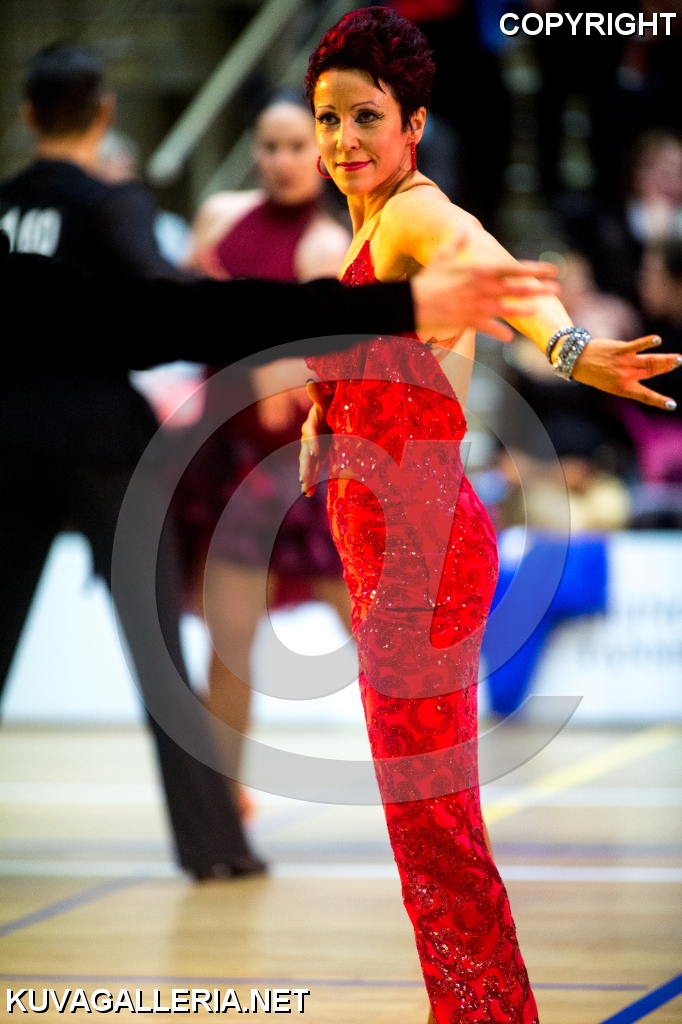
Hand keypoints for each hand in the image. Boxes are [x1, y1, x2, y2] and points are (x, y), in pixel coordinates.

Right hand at [299, 381, 332, 495]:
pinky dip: (311, 478)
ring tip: (305, 491)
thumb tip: (309, 382)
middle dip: (306, 467)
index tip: (317, 453)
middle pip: (306, 453)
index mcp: (312, 423)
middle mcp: (309, 436)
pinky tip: (308, 491)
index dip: (313, 442)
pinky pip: (314, 467)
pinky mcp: (319, 453)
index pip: (311, 433)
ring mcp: (313, 446)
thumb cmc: (332, 402)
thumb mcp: (326, 398)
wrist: (334, 408)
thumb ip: (318, 393)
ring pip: (308, 463)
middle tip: (304, 482)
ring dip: (307, 477)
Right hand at [410, 237, 559, 341]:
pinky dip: (500, 332)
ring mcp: (479, 306)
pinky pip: (490, 328)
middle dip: (539, 289)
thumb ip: (458, 242)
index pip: (515, 268)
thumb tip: (464, 227)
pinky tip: (510, 337)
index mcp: (482, 270)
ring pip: (509, 308)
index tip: (553, 269)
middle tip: (557, 289)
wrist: (415, 301)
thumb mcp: (443, 256)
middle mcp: (485, 288)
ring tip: (539, 309)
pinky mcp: (471, 321)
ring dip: (526, 309)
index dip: (536, 269)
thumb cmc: (429, 278)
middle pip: (518, 288)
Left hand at [571, 335, 681, 409]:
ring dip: (665, 359)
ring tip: (678, 358)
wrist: (577, 360)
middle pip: (651, 373)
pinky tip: (657, 340)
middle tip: (680, 365)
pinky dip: (647, 342)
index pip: (645, 396)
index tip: (672, 405)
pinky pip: (635, 346)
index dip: (659, 401)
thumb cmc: (595, 373)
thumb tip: (650, 370)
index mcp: (623, 388)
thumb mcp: (611, 384)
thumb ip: (630, 379)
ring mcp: (623, 362)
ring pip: (648, 361)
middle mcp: (625, 376)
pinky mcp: (619, 350)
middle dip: (667, 370)